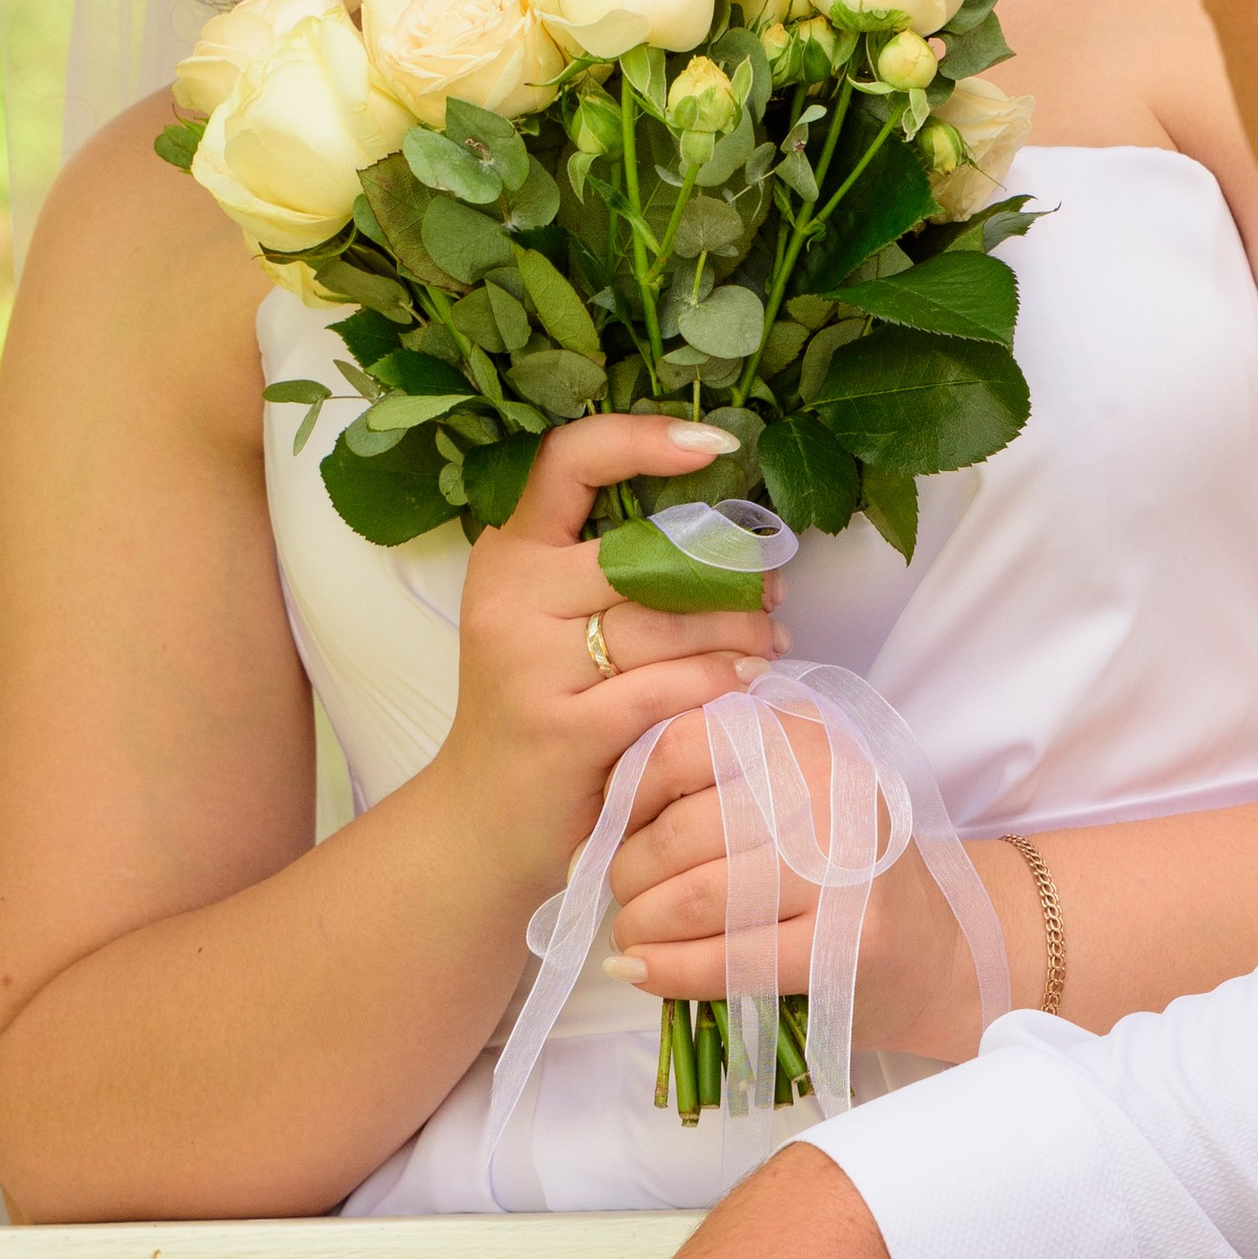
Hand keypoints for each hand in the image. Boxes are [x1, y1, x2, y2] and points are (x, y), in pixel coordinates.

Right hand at [441, 417, 785, 899]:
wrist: (482, 819)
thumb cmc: (537, 705)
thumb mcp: (545, 617)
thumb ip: (607, 567)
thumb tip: (723, 528)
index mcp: (509, 551)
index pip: (568, 460)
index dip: (641, 439)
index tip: (714, 444)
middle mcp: (511, 596)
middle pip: (643, 552)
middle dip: (726, 568)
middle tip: (774, 586)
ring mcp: (530, 664)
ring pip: (663, 621)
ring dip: (738, 629)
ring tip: (773, 640)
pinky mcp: (563, 728)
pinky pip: (664, 688)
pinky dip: (718, 683)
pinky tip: (749, 684)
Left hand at [603, 707, 1017, 1059]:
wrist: (934, 949)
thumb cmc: (842, 866)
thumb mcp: (799, 785)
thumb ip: (725, 762)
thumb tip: (609, 774)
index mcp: (808, 739)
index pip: (684, 744)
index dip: (629, 790)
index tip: (611, 826)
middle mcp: (829, 792)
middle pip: (679, 830)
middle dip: (625, 870)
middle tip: (616, 891)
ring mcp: (841, 870)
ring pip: (694, 897)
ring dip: (639, 923)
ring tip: (629, 932)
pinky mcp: (843, 946)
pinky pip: (724, 960)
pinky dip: (667, 970)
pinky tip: (641, 970)